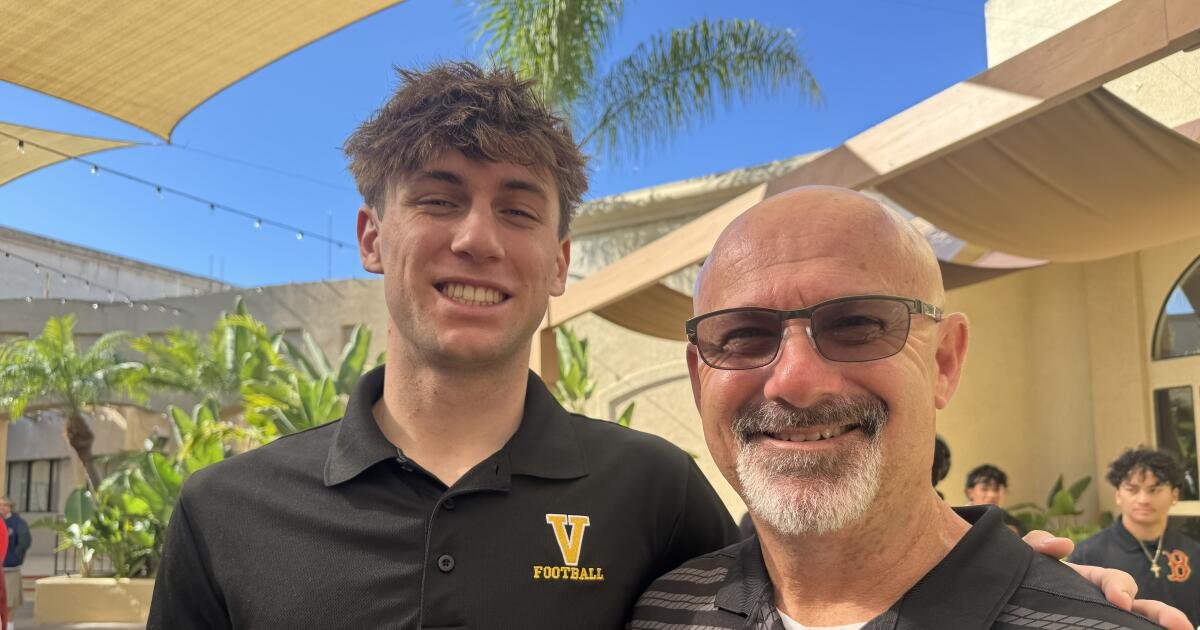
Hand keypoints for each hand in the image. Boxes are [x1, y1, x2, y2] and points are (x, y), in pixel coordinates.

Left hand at [1024, 530, 1192, 629]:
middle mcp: (1101, 603)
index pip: (1117, 581)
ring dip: (1155, 628)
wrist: (1008, 600)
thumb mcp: (1026, 556)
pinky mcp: (1087, 629)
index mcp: (1091, 582)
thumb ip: (1038, 544)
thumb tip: (1063, 545)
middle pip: (1139, 608)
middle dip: (1162, 615)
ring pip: (1132, 625)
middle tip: (1180, 626)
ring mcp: (1096, 621)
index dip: (1120, 587)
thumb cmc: (1023, 577)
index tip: (1118, 600)